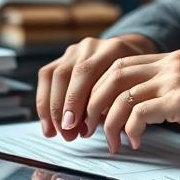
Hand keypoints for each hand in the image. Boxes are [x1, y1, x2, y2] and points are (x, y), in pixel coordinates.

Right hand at [36, 34, 156, 141]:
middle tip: (66, 133)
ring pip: (53, 75)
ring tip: (55, 133)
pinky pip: (46, 77)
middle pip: (67, 73)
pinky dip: (45, 102)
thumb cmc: (134, 80)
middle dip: (62, 107)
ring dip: (51, 108)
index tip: (73, 126)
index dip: (76, 101)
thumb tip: (107, 129)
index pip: (86, 73)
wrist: (131, 57)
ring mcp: (76, 50)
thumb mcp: (134, 89)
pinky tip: (48, 124)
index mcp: (112, 49)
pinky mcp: (63, 57)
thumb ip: (119, 104)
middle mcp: (91, 46)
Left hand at [83, 49, 179, 152]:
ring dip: (109, 122)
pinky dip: (129, 129)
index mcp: (173, 58)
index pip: (120, 64)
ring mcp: (177, 80)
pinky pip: (139, 113)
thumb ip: (167, 91)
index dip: (99, 87)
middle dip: (93, 102)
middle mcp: (172, 63)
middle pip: (114, 75)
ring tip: (110, 141)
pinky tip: (134, 142)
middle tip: (86, 126)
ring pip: (122, 96)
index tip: (91, 109)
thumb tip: (133, 109)